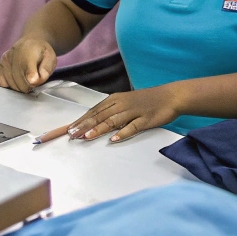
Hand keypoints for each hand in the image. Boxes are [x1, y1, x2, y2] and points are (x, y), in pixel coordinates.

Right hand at [0, 38, 56, 92]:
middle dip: (30, 86)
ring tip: (26, 77)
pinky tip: (17, 78)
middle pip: (22, 84)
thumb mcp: (51, 58)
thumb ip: (46, 69)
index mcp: (30, 54)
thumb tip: (37, 80)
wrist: (30, 42)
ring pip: (13, 85)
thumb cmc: (41, 53)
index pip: (30, 74)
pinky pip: (3, 83)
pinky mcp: (0, 65)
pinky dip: (11, 84)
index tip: (36, 80)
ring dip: (21, 86)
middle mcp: (15, 57)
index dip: (34, 81)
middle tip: (34, 79)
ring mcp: (5, 61)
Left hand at [67, 85, 182, 142]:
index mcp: (115, 99)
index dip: (79, 121)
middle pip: (100, 115)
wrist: (171, 96)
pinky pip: (133, 126)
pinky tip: (114, 139)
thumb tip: (92, 124)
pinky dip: (123, 132)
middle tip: (70, 135)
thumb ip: (110, 112)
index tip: (65, 131)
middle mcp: (122, 104)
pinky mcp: (146, 118)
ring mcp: (134, 111)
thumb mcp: (126, 103)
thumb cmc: (147, 101)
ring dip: (99, 129)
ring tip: (86, 137)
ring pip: (113, 120)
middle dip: (83, 126)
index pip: (93, 111)